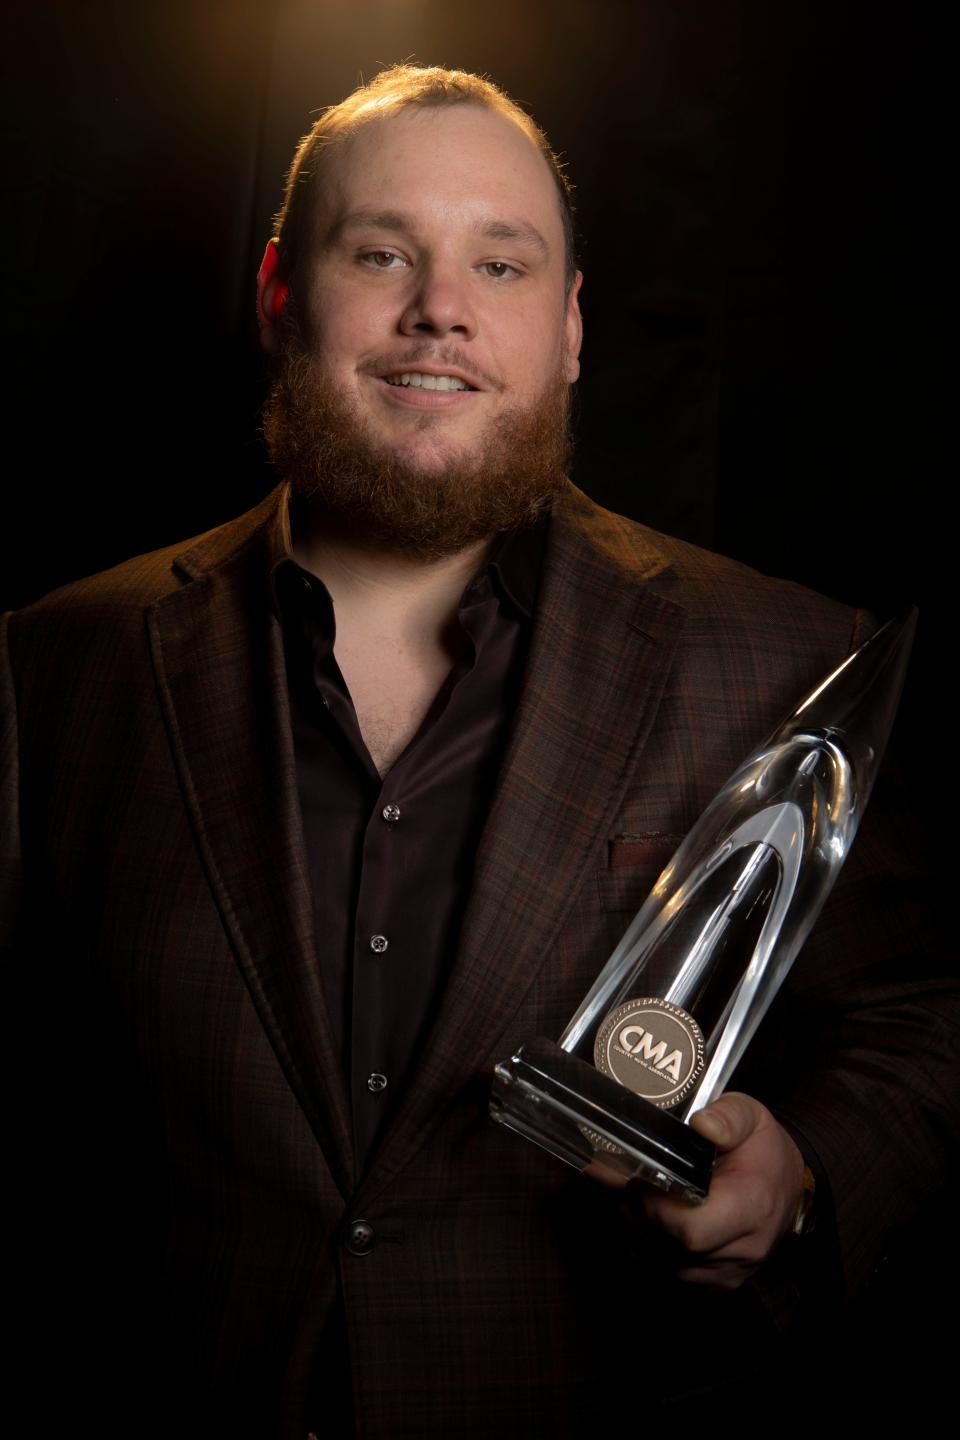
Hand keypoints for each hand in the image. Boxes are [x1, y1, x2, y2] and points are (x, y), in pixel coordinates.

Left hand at [589, 1092, 806, 1288]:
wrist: (787, 1187)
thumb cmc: (764, 1150)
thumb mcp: (752, 1117)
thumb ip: (728, 1116)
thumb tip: (702, 1124)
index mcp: (751, 1208)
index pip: (691, 1231)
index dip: (654, 1208)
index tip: (636, 1178)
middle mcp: (742, 1250)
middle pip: (668, 1248)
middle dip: (634, 1213)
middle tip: (615, 1179)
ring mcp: (727, 1273)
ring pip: (659, 1265)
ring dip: (632, 1231)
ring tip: (622, 1195)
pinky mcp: (714, 1283)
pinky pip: (665, 1273)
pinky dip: (643, 1246)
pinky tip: (637, 1215)